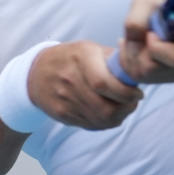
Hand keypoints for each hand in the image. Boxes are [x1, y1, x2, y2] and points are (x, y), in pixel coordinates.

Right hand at [27, 41, 142, 129]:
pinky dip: (105, 122)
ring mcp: (64, 99)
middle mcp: (70, 79)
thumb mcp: (89, 48)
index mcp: (81, 58)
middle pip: (105, 108)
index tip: (138, 93)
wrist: (35, 73)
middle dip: (126, 108)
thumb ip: (113, 59)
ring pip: (100, 120)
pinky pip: (90, 125)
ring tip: (124, 107)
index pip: (105, 84)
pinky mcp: (61, 114)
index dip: (126, 93)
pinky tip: (109, 113)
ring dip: (119, 117)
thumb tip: (138, 68)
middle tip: (133, 102)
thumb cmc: (70, 58)